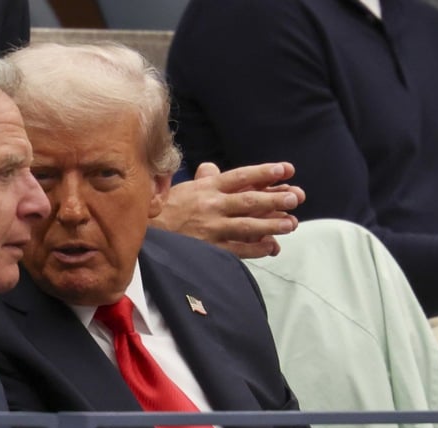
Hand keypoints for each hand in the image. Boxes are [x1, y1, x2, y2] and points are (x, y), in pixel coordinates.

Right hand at [151, 162, 304, 258]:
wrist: (142, 235)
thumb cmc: (161, 211)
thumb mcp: (181, 189)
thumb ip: (202, 179)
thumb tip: (211, 168)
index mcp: (206, 188)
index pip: (241, 177)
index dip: (265, 173)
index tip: (286, 170)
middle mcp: (211, 206)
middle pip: (250, 201)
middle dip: (276, 199)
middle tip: (295, 198)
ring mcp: (212, 229)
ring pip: (249, 225)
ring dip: (273, 224)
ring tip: (291, 223)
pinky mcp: (209, 250)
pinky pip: (239, 249)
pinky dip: (257, 248)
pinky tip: (272, 246)